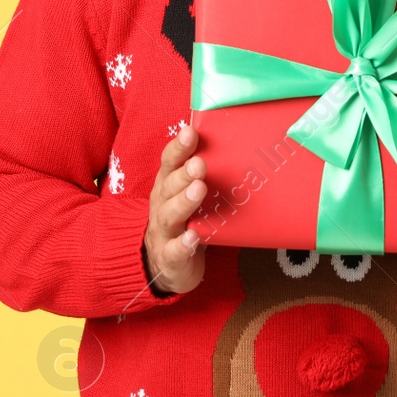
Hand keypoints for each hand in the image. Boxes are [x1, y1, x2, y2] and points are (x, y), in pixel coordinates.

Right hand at [142, 123, 208, 295]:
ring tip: (199, 189)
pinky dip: (183, 244)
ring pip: (170, 215)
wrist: (166, 265)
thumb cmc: (184, 219)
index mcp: (167, 185)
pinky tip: (194, 236)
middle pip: (169, 186)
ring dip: (184, 201)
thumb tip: (234, 144)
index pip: (169, 162)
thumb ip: (202, 174)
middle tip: (199, 163)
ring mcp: (164, 232)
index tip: (190, 132)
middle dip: (184, 173)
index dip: (178, 147)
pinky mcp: (170, 257)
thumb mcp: (188, 193)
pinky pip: (175, 250)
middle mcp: (162, 205)